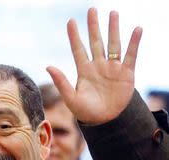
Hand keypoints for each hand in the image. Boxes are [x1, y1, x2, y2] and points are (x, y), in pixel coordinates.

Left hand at [46, 8, 142, 124]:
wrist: (105, 122)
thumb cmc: (86, 112)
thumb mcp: (71, 98)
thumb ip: (61, 82)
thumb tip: (48, 66)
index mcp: (83, 71)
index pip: (78, 49)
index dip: (74, 36)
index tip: (70, 21)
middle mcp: (98, 66)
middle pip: (95, 42)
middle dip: (94, 26)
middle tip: (92, 9)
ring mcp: (112, 68)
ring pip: (113, 44)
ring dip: (113, 29)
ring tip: (113, 13)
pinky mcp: (126, 73)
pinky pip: (131, 55)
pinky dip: (134, 43)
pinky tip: (136, 29)